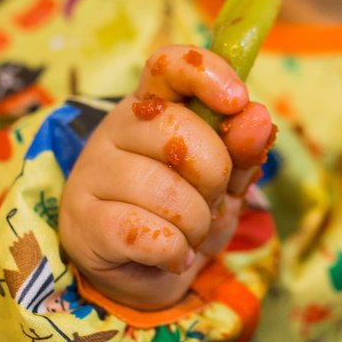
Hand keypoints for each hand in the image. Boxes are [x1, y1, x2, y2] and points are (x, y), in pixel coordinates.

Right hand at [60, 46, 273, 310]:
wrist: (145, 275)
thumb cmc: (184, 215)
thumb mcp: (224, 182)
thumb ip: (240, 149)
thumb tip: (258, 117)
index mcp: (152, 106)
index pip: (169, 65)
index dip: (206, 73)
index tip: (238, 100)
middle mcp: (116, 129)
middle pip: (179, 131)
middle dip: (214, 176)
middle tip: (209, 200)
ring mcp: (93, 172)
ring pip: (165, 190)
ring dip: (196, 224)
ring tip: (188, 233)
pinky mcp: (83, 221)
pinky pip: (145, 232)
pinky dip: (173, 252)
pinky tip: (169, 254)